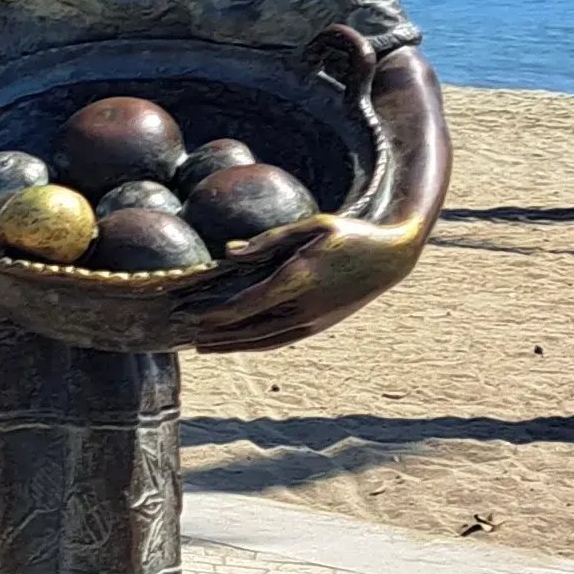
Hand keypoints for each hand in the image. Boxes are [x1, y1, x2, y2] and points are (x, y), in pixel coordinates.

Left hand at [169, 28, 447, 354]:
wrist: (392, 258)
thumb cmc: (349, 234)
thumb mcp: (311, 227)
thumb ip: (268, 241)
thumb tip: (227, 253)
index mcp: (296, 281)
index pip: (243, 306)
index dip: (212, 312)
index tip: (187, 311)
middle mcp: (302, 308)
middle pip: (247, 329)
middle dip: (213, 332)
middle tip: (181, 333)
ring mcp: (312, 321)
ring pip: (262, 341)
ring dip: (230, 345)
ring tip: (202, 346)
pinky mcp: (319, 325)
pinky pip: (280, 340)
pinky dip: (255, 344)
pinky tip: (239, 343)